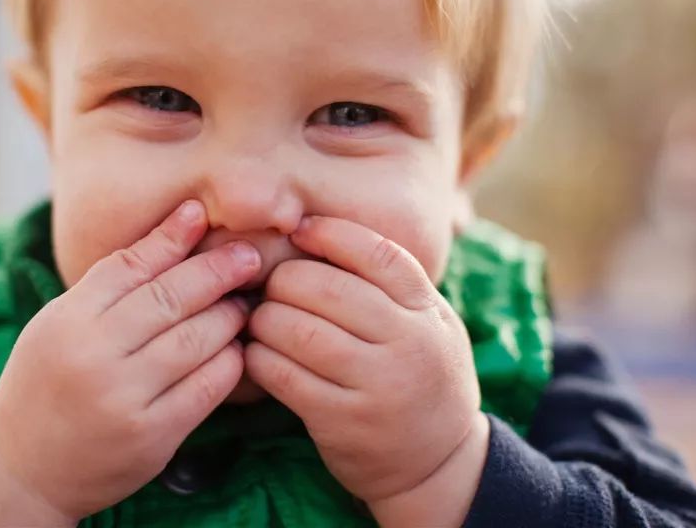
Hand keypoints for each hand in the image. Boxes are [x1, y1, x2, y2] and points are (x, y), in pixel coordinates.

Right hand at [0, 200, 260, 525]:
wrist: (28, 468)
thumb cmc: (49, 381)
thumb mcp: (62, 323)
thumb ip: (113, 280)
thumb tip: (181, 224)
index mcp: (67, 320)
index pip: (130, 265)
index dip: (171, 237)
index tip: (203, 215)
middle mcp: (94, 356)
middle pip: (170, 297)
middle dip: (217, 271)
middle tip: (248, 257)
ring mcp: (124, 398)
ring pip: (196, 340)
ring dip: (229, 316)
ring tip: (242, 303)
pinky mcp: (152, 435)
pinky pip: (207, 387)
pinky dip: (229, 362)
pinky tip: (235, 349)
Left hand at [244, 216, 483, 510]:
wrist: (439, 464)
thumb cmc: (421, 375)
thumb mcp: (429, 324)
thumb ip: (391, 284)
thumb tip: (315, 231)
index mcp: (427, 311)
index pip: (377, 254)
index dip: (330, 233)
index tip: (300, 230)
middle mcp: (407, 343)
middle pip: (327, 288)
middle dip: (285, 280)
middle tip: (271, 287)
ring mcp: (376, 385)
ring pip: (298, 329)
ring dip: (265, 320)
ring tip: (260, 320)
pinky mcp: (342, 421)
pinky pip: (283, 375)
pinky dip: (259, 358)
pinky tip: (257, 354)